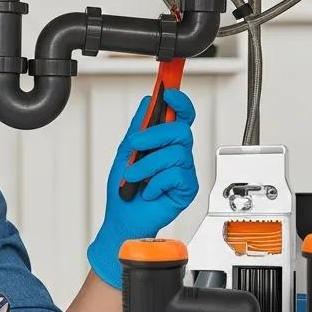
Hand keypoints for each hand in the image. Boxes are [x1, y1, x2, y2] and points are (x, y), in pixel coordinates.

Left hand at [87, 90, 198, 288]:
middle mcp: (178, 154)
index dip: (180, 102)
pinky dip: (155, 183)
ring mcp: (185, 171)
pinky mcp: (187, 189)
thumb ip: (139, 127)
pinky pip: (175, 175)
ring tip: (134, 177)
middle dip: (154, 135)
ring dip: (147, 164)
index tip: (168, 93)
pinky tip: (148, 192)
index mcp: (166, 142)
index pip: (182, 115)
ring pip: (175, 153)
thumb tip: (147, 101)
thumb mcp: (126, 152)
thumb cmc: (125, 189)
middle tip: (134, 146)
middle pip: (181, 130)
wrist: (124, 218)